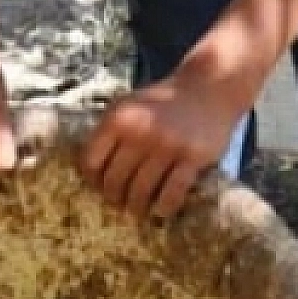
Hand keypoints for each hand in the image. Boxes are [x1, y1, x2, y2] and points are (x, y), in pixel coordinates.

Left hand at [80, 74, 239, 220]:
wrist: (207, 87)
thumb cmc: (163, 102)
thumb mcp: (129, 105)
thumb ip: (109, 132)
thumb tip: (89, 170)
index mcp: (118, 118)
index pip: (91, 161)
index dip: (92, 181)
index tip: (98, 188)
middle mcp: (140, 131)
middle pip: (115, 181)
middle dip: (115, 198)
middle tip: (119, 204)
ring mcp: (167, 144)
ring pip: (141, 191)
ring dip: (137, 207)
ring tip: (138, 211)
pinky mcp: (192, 156)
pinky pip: (172, 193)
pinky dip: (164, 207)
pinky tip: (161, 210)